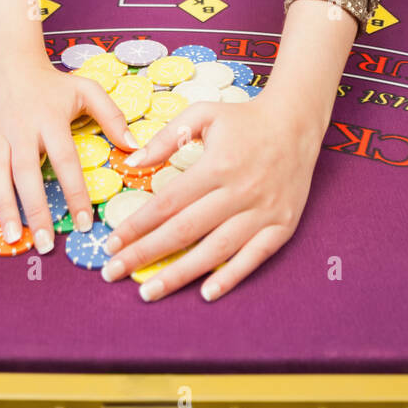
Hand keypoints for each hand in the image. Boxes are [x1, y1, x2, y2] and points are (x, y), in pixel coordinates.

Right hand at [0, 55, 139, 253]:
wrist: (9, 64)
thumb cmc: (53, 83)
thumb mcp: (87, 90)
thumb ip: (112, 116)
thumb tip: (133, 147)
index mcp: (49, 118)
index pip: (65, 160)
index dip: (75, 192)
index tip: (85, 222)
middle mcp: (20, 129)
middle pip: (27, 173)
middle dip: (36, 209)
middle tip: (45, 244)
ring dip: (4, 208)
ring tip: (14, 238)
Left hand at [100, 95, 321, 299]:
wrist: (296, 123)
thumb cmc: (244, 119)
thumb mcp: (203, 115)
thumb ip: (165, 138)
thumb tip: (131, 161)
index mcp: (217, 165)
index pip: (168, 203)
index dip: (137, 225)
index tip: (111, 243)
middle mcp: (240, 191)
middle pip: (185, 231)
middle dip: (146, 254)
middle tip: (113, 272)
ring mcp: (263, 211)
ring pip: (215, 250)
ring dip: (180, 274)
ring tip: (149, 292)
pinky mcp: (282, 225)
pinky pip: (254, 257)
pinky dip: (231, 277)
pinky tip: (206, 293)